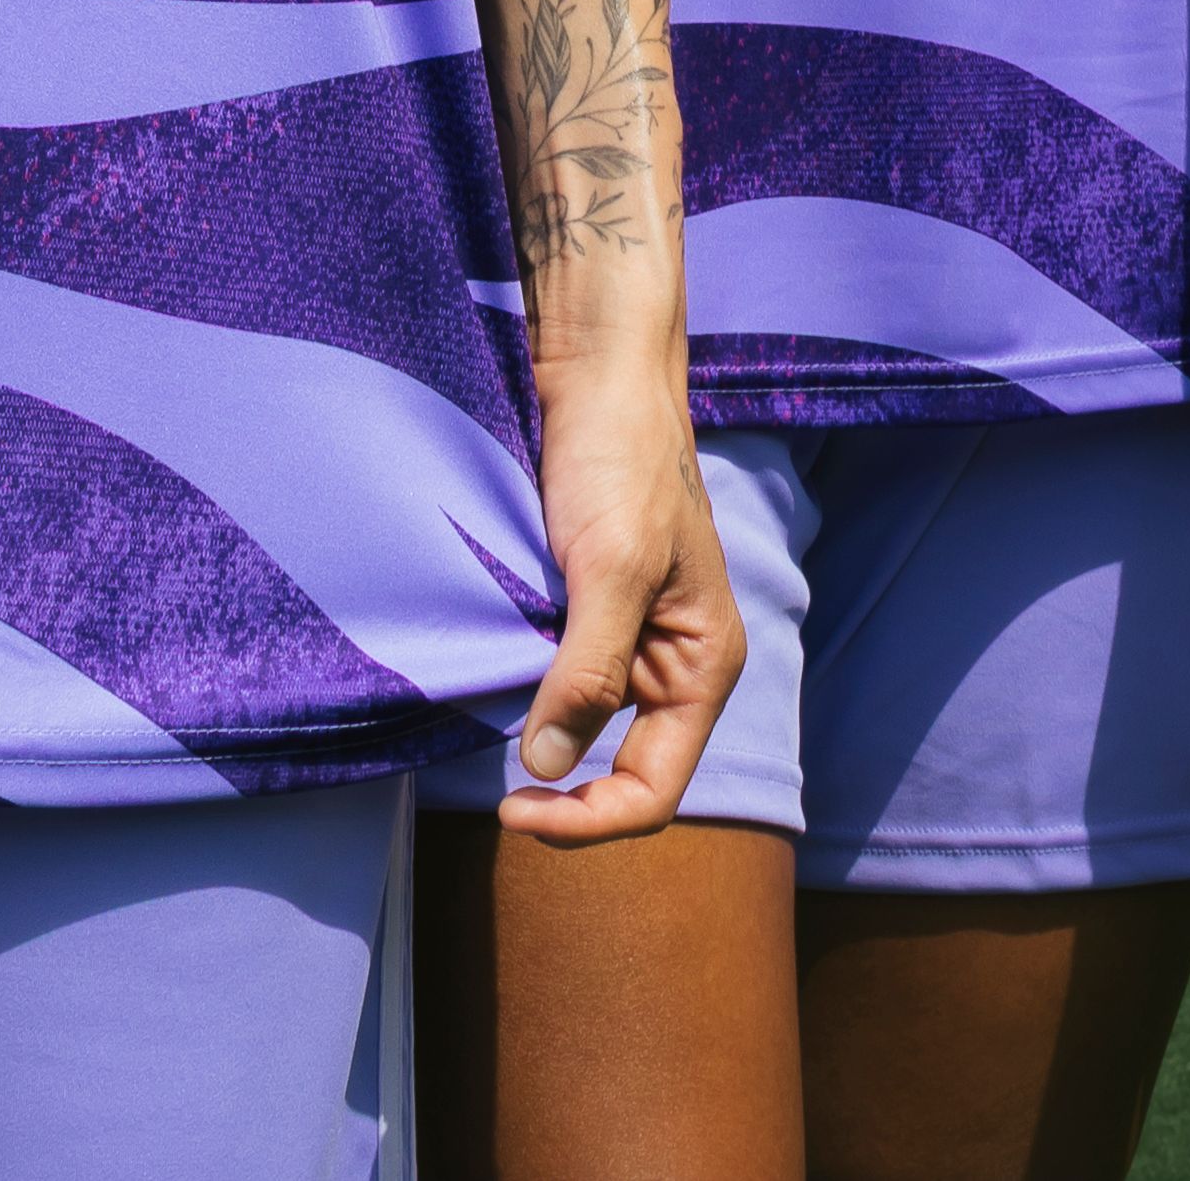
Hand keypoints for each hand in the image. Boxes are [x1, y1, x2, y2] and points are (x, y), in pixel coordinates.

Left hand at [498, 351, 740, 843]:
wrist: (593, 371)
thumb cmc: (621, 458)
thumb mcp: (609, 566)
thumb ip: (586, 670)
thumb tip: (546, 765)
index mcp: (702, 664)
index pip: (654, 788)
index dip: (589, 818)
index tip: (514, 809)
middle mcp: (669, 663)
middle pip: (618, 768)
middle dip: (561, 786)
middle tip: (495, 793)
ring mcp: (625, 638)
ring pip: (579, 725)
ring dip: (535, 733)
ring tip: (488, 714)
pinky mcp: (583, 611)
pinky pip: (553, 677)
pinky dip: (519, 688)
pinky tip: (486, 673)